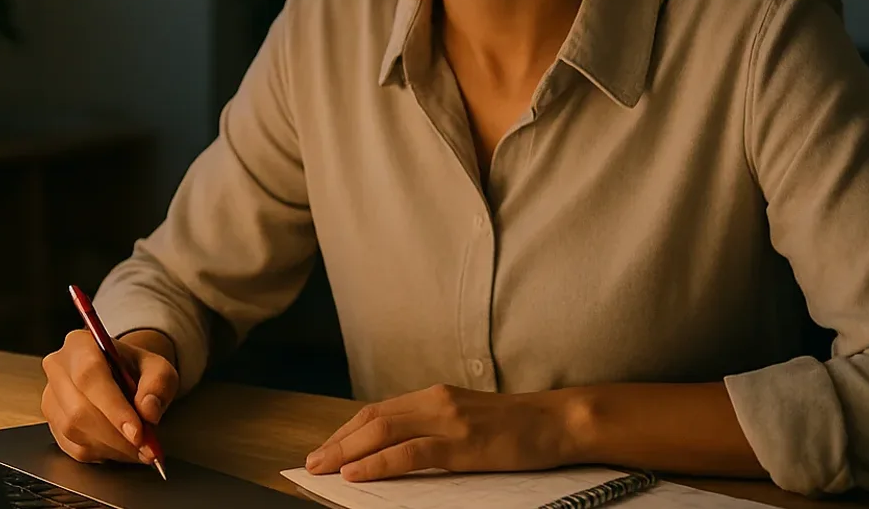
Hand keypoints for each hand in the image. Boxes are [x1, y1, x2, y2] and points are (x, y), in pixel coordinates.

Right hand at [40, 328, 178, 464]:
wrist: (121, 375)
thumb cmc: (136, 369)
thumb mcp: (158, 367)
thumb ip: (158, 384)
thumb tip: (148, 411)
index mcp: (80, 344)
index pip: (90, 376)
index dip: (113, 408)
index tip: (137, 433)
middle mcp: (58, 368)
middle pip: (78, 408)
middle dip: (116, 435)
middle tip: (146, 448)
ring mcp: (50, 397)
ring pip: (74, 431)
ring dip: (111, 447)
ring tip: (139, 449)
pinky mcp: (51, 423)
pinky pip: (72, 447)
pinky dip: (101, 454)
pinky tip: (122, 449)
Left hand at [303, 384, 579, 481]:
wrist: (558, 421)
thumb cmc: (517, 427)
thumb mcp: (468, 419)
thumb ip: (434, 426)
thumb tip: (398, 447)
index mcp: (434, 396)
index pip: (377, 411)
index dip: (345, 430)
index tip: (324, 448)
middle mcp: (435, 401)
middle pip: (371, 419)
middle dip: (336, 442)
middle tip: (311, 462)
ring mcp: (447, 420)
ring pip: (382, 431)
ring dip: (347, 452)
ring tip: (323, 468)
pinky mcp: (461, 442)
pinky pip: (411, 452)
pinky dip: (379, 462)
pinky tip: (358, 473)